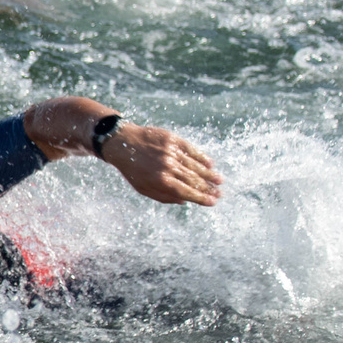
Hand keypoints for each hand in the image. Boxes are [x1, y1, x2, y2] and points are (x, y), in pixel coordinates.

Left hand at [100, 123, 220, 206]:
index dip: (201, 198)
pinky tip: (210, 164)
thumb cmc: (133, 169)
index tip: (213, 202)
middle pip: (194, 180)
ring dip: (209, 174)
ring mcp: (172, 152)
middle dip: (208, 188)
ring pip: (195, 166)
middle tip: (219, 193)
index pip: (187, 192)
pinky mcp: (173, 140)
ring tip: (219, 181)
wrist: (123, 143)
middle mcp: (168, 167)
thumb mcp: (143, 188)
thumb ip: (163, 196)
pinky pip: (191, 150)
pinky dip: (202, 157)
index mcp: (161, 181)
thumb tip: (184, 201)